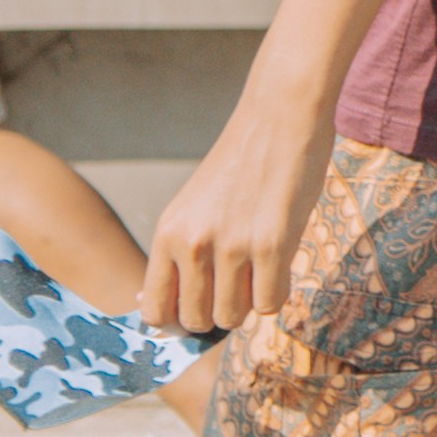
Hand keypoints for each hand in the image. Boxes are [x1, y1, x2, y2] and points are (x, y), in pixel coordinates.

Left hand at [144, 84, 331, 334]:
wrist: (279, 115)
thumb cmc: (241, 161)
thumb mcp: (194, 206)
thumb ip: (182, 252)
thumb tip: (161, 309)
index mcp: (167, 234)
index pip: (154, 311)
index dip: (177, 319)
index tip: (200, 306)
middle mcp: (191, 245)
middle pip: (196, 320)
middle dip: (218, 312)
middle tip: (239, 285)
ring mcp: (231, 247)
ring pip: (233, 317)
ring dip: (249, 304)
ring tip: (262, 270)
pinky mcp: (271, 245)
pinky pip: (270, 305)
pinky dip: (278, 293)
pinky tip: (282, 263)